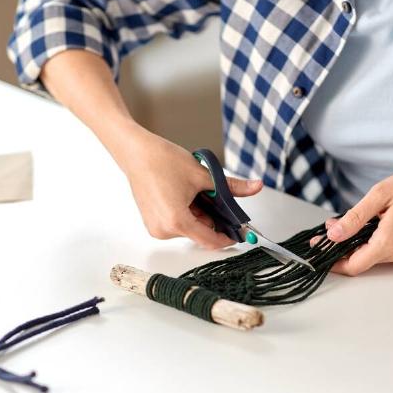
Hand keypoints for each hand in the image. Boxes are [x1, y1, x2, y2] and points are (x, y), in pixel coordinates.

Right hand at [118, 128, 262, 248]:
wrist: (136, 153)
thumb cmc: (161, 161)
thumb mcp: (203, 175)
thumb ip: (232, 187)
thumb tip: (255, 187)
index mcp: (176, 220)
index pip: (209, 240)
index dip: (227, 237)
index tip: (239, 231)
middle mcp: (163, 229)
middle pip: (200, 232)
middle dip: (212, 217)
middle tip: (211, 194)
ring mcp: (156, 228)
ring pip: (190, 228)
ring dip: (199, 214)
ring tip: (192, 190)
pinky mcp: (152, 223)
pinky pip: (178, 223)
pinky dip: (187, 213)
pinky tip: (183, 194)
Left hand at [316, 161, 392, 274]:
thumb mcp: (381, 194)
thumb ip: (355, 218)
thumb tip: (333, 234)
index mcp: (388, 242)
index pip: (352, 266)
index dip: (331, 260)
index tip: (317, 248)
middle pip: (361, 262)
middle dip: (341, 249)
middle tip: (329, 228)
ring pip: (372, 256)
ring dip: (356, 243)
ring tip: (346, 222)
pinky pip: (385, 251)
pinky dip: (372, 241)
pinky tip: (369, 223)